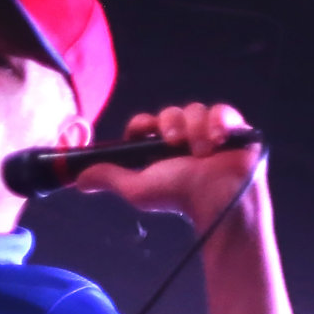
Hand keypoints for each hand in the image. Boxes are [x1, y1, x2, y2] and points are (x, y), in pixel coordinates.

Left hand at [71, 103, 264, 229]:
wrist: (218, 204)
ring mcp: (209, 132)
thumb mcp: (136, 188)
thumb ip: (109, 179)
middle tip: (174, 143)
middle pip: (171, 112)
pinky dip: (219, 120)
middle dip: (170, 123)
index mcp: (159, 146)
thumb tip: (79, 180)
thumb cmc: (178, 198)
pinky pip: (223, 111)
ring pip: (196, 109)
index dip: (142, 124)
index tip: (143, 132)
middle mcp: (184, 136)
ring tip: (201, 151)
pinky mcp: (234, 131)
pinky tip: (218, 138)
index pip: (145, 123)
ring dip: (195, 127)